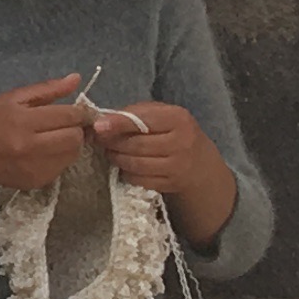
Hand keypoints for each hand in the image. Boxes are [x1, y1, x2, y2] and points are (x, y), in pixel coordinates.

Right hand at [0, 76, 96, 194]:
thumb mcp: (13, 98)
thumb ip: (47, 89)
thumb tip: (76, 78)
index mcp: (23, 120)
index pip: (68, 116)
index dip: (77, 112)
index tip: (74, 112)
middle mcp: (30, 146)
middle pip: (75, 137)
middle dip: (74, 129)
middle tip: (63, 126)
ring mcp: (34, 167)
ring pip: (72, 154)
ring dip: (69, 144)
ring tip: (54, 138)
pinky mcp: (36, 181)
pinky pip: (62, 168)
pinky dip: (59, 158)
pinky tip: (44, 153)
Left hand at [94, 100, 237, 246]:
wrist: (200, 163)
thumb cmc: (173, 132)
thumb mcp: (160, 115)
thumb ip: (134, 114)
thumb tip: (103, 123)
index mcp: (178, 118)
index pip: (143, 121)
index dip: (118, 124)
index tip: (98, 126)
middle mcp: (182, 142)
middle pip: (136, 145)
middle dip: (112, 143)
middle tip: (99, 140)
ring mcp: (178, 166)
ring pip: (136, 164)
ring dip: (116, 158)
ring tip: (110, 151)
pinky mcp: (172, 184)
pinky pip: (139, 180)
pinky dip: (126, 173)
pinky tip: (124, 166)